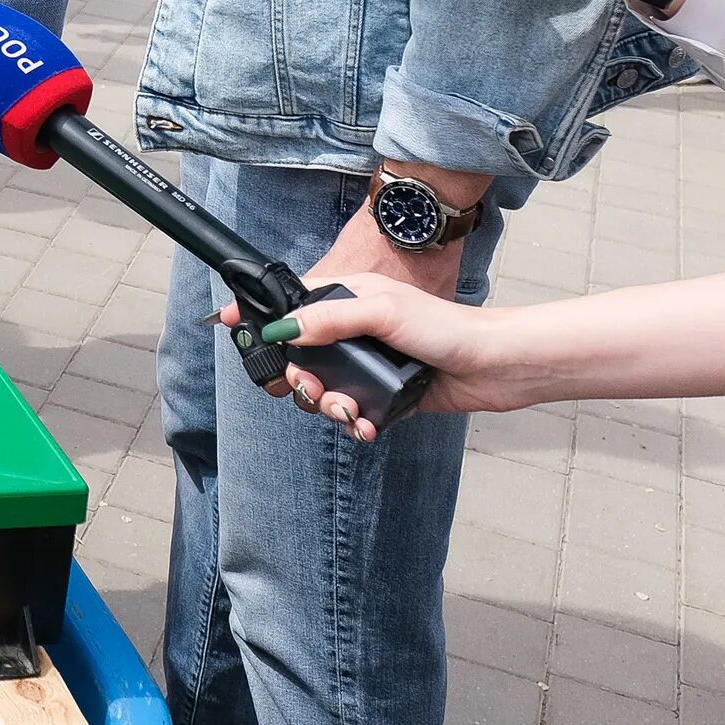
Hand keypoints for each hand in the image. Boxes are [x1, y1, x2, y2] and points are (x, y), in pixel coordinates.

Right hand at [214, 273, 532, 439]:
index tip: (230, 325)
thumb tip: (281, 329)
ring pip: (322, 389)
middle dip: (298, 379)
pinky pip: (352, 413)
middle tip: (312, 388)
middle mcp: (351, 331)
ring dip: (327, 405)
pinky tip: (368, 425)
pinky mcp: (384, 394)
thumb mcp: (381, 311)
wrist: (494, 366)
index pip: (289, 304)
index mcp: (345, 299)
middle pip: (298, 356)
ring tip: (348, 412)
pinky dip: (354, 423)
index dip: (259, 316)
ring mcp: (366, 364)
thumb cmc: (444, 327)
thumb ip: (328, 320)